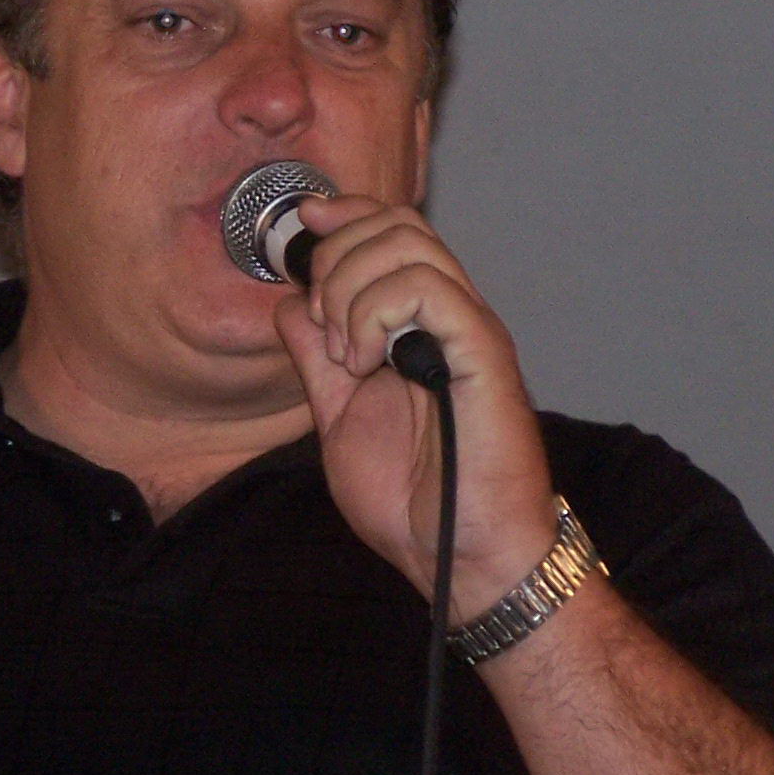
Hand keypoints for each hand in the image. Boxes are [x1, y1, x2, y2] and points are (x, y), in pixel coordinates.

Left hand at [272, 196, 561, 621]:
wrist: (460, 559)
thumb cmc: (415, 501)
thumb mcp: (339, 418)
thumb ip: (317, 361)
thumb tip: (291, 304)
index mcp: (420, 326)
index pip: (390, 230)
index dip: (345, 215)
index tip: (303, 228)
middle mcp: (450, 318)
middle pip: (396, 224)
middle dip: (336, 258)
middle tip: (323, 326)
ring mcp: (468, 332)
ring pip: (408, 246)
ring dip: (351, 288)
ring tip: (345, 353)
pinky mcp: (482, 353)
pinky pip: (429, 290)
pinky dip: (376, 311)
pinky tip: (364, 361)